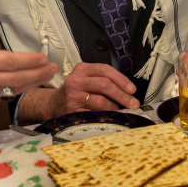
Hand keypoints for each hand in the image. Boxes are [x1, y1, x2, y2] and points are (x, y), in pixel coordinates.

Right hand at [0, 1, 56, 106]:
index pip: (10, 61)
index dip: (29, 60)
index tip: (43, 57)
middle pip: (18, 78)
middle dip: (38, 73)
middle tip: (53, 67)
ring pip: (14, 89)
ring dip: (33, 83)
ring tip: (47, 76)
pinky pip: (5, 97)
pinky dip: (19, 91)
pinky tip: (28, 85)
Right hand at [20, 63, 137, 121]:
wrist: (54, 104)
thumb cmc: (76, 91)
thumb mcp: (86, 78)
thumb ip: (103, 79)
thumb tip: (129, 92)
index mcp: (82, 69)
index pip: (105, 70)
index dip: (121, 80)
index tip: (132, 90)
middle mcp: (76, 81)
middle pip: (104, 85)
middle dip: (122, 95)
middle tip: (133, 103)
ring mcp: (73, 97)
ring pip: (100, 101)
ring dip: (114, 107)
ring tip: (118, 110)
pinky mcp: (72, 111)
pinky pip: (94, 115)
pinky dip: (105, 116)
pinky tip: (109, 117)